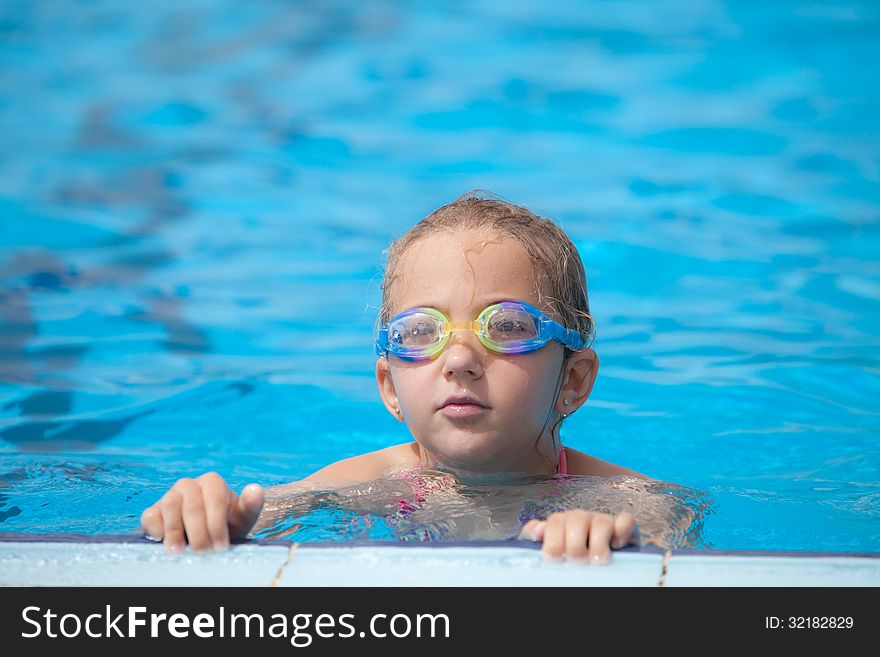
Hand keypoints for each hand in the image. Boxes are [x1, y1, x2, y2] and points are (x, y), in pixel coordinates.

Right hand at [140, 472, 263, 553]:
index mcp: (212, 482)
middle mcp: (189, 485)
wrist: (206, 535)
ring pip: (171, 506)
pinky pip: (151, 516)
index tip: (222, 546)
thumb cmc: (227, 525)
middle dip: (199, 532)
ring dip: (174, 530)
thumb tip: (256, 490)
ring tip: (179, 551)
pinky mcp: (154, 510)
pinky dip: (156, 528)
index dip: (218, 523)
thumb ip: (251, 505)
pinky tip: (162, 542)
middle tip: (204, 552)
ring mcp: (170, 496)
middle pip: (193, 505)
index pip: (215, 498)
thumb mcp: (242, 518)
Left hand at [519, 509, 638, 563]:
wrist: (595, 565)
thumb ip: (536, 536)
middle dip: (575, 542)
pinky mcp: (622, 528)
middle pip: (576, 519)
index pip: (554, 522)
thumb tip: (537, 530)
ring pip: (601, 520)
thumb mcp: (549, 548)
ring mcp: (601, 522)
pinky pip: (626, 520)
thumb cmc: (568, 556)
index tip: (553, 557)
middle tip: (576, 560)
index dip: (552, 539)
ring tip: (597, 559)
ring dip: (598, 540)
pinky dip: (623, 530)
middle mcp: (581, 520)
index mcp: (561, 523)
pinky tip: (617, 545)